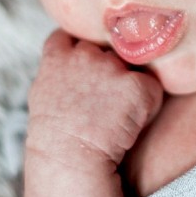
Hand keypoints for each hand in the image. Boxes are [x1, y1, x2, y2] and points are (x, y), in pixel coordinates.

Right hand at [26, 30, 163, 172]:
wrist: (71, 161)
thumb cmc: (55, 137)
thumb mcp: (43, 93)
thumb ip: (59, 67)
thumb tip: (72, 55)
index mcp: (57, 56)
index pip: (73, 34)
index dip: (81, 50)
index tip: (83, 72)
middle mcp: (85, 54)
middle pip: (106, 49)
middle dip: (108, 68)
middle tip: (102, 101)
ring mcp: (112, 68)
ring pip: (131, 66)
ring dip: (129, 84)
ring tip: (115, 113)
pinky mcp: (138, 85)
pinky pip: (152, 87)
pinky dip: (148, 103)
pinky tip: (131, 122)